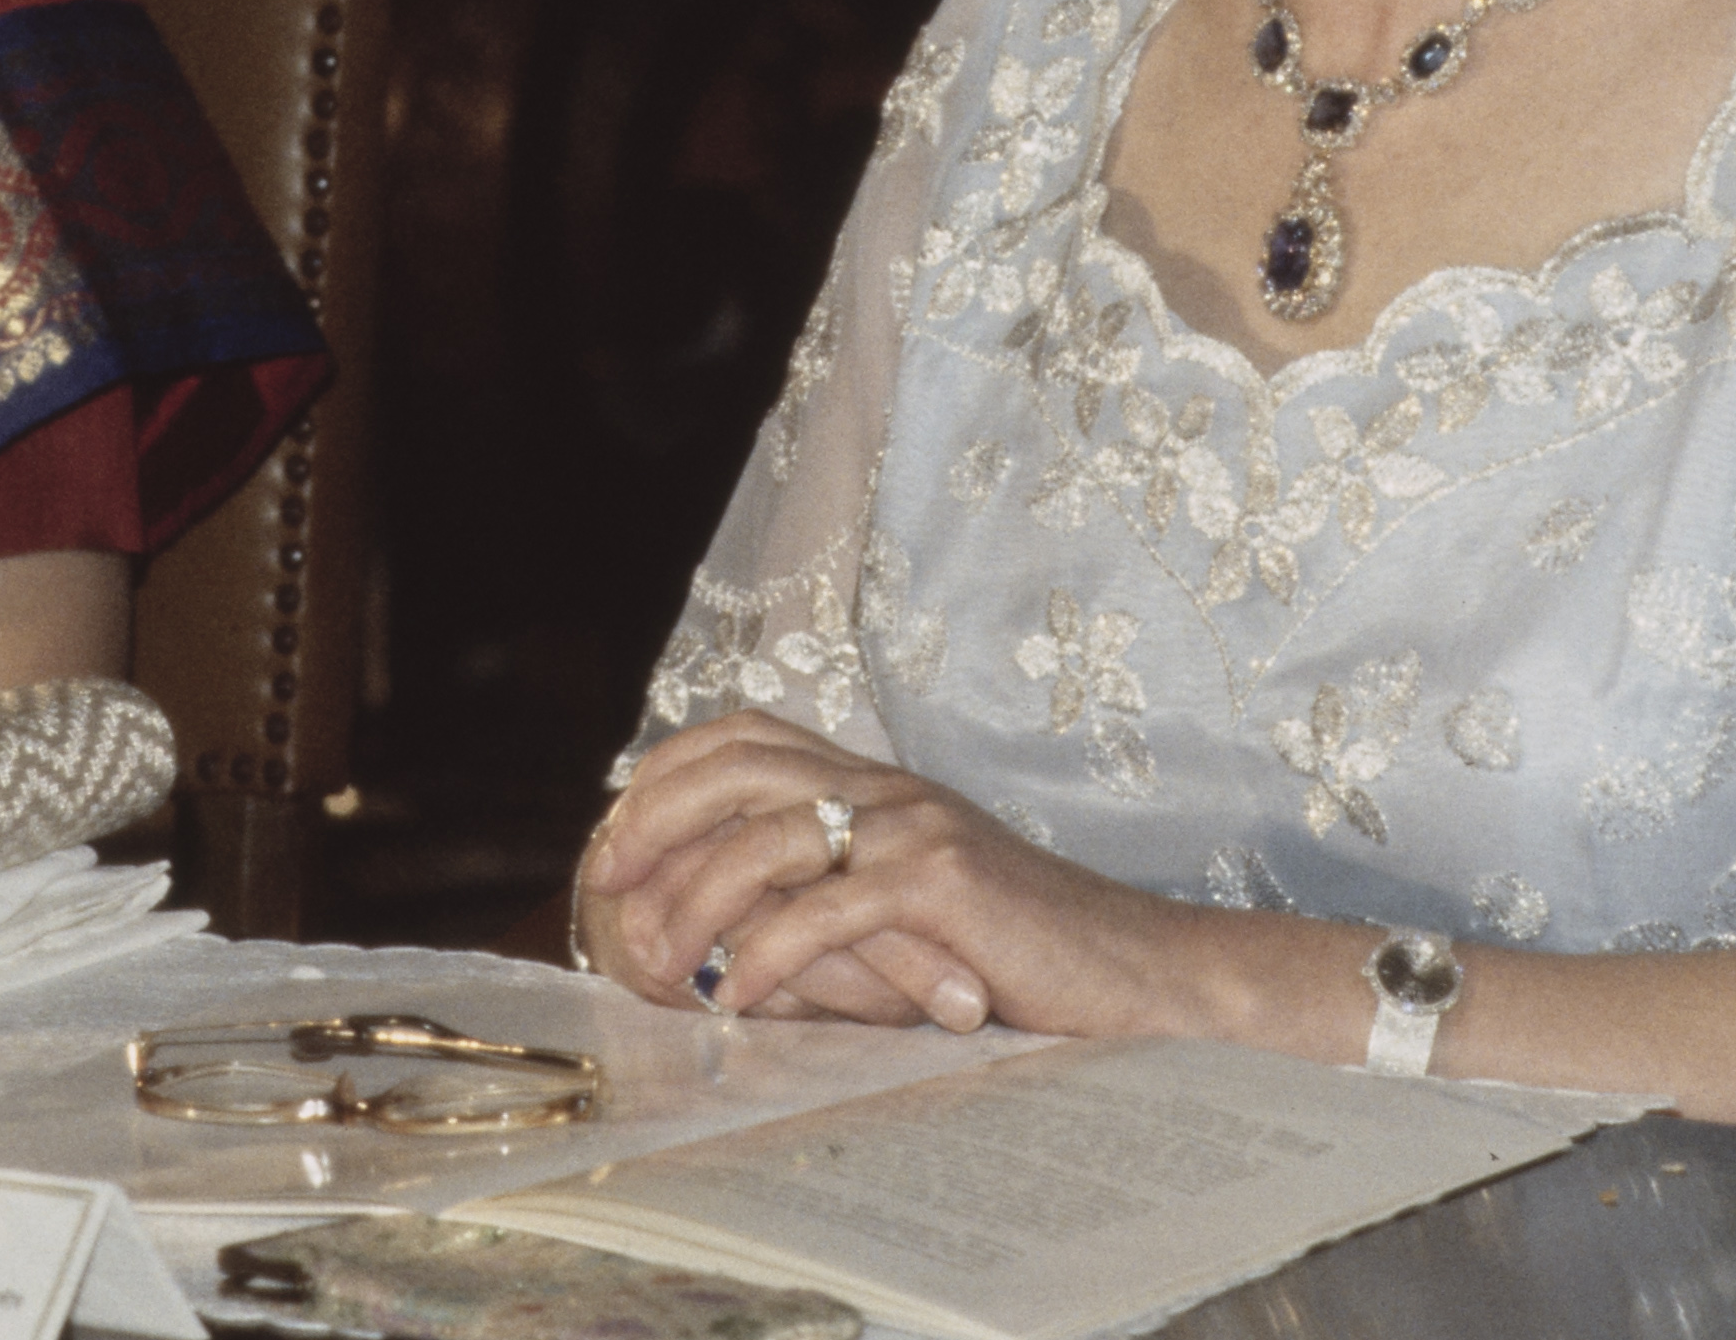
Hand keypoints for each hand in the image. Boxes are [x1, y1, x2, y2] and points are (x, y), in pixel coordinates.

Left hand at [581, 714, 993, 1028]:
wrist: (1133, 972)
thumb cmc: (1016, 957)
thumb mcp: (906, 914)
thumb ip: (827, 898)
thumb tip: (717, 934)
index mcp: (875, 783)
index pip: (746, 736)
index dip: (664, 776)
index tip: (610, 840)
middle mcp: (888, 787)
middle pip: (740, 764)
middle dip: (654, 817)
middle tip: (602, 883)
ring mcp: (916, 828)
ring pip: (770, 838)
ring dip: (696, 902)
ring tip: (658, 964)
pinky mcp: (942, 885)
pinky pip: (828, 911)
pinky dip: (768, 955)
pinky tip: (738, 999)